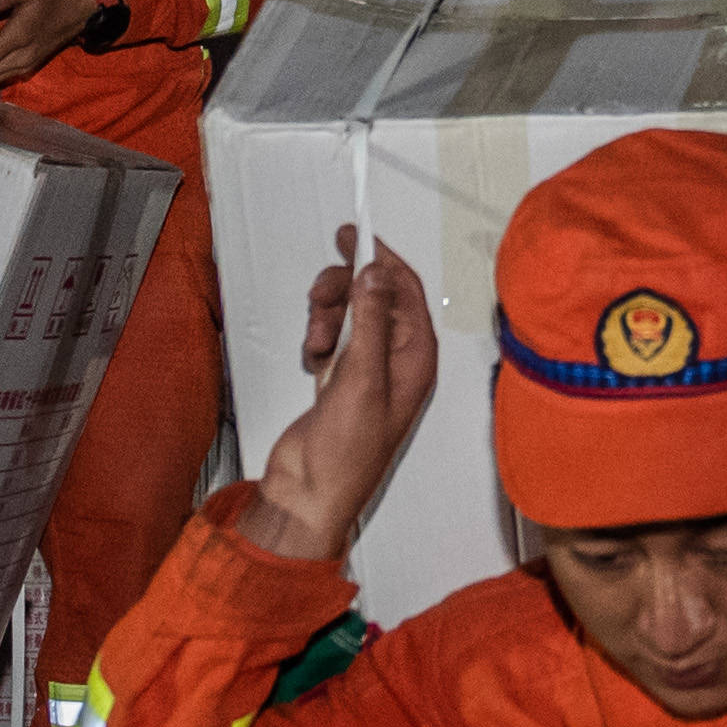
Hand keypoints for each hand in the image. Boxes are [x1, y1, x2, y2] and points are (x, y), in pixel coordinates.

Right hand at [241, 233, 438, 563]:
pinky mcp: (341, 379)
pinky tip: (313, 362)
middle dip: (343, 292)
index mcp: (417, 357)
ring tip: (316, 347)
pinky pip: (331, 338)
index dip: (381, 258)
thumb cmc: (346, 451)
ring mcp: (368, 369)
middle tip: (319, 300)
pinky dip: (318, 340)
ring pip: (348, 314)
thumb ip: (370, 319)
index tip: (352, 235)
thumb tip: (376, 273)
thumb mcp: (361, 378)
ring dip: (326, 319)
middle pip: (373, 296)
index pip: (406, 289)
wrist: (310, 492)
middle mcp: (397, 359)